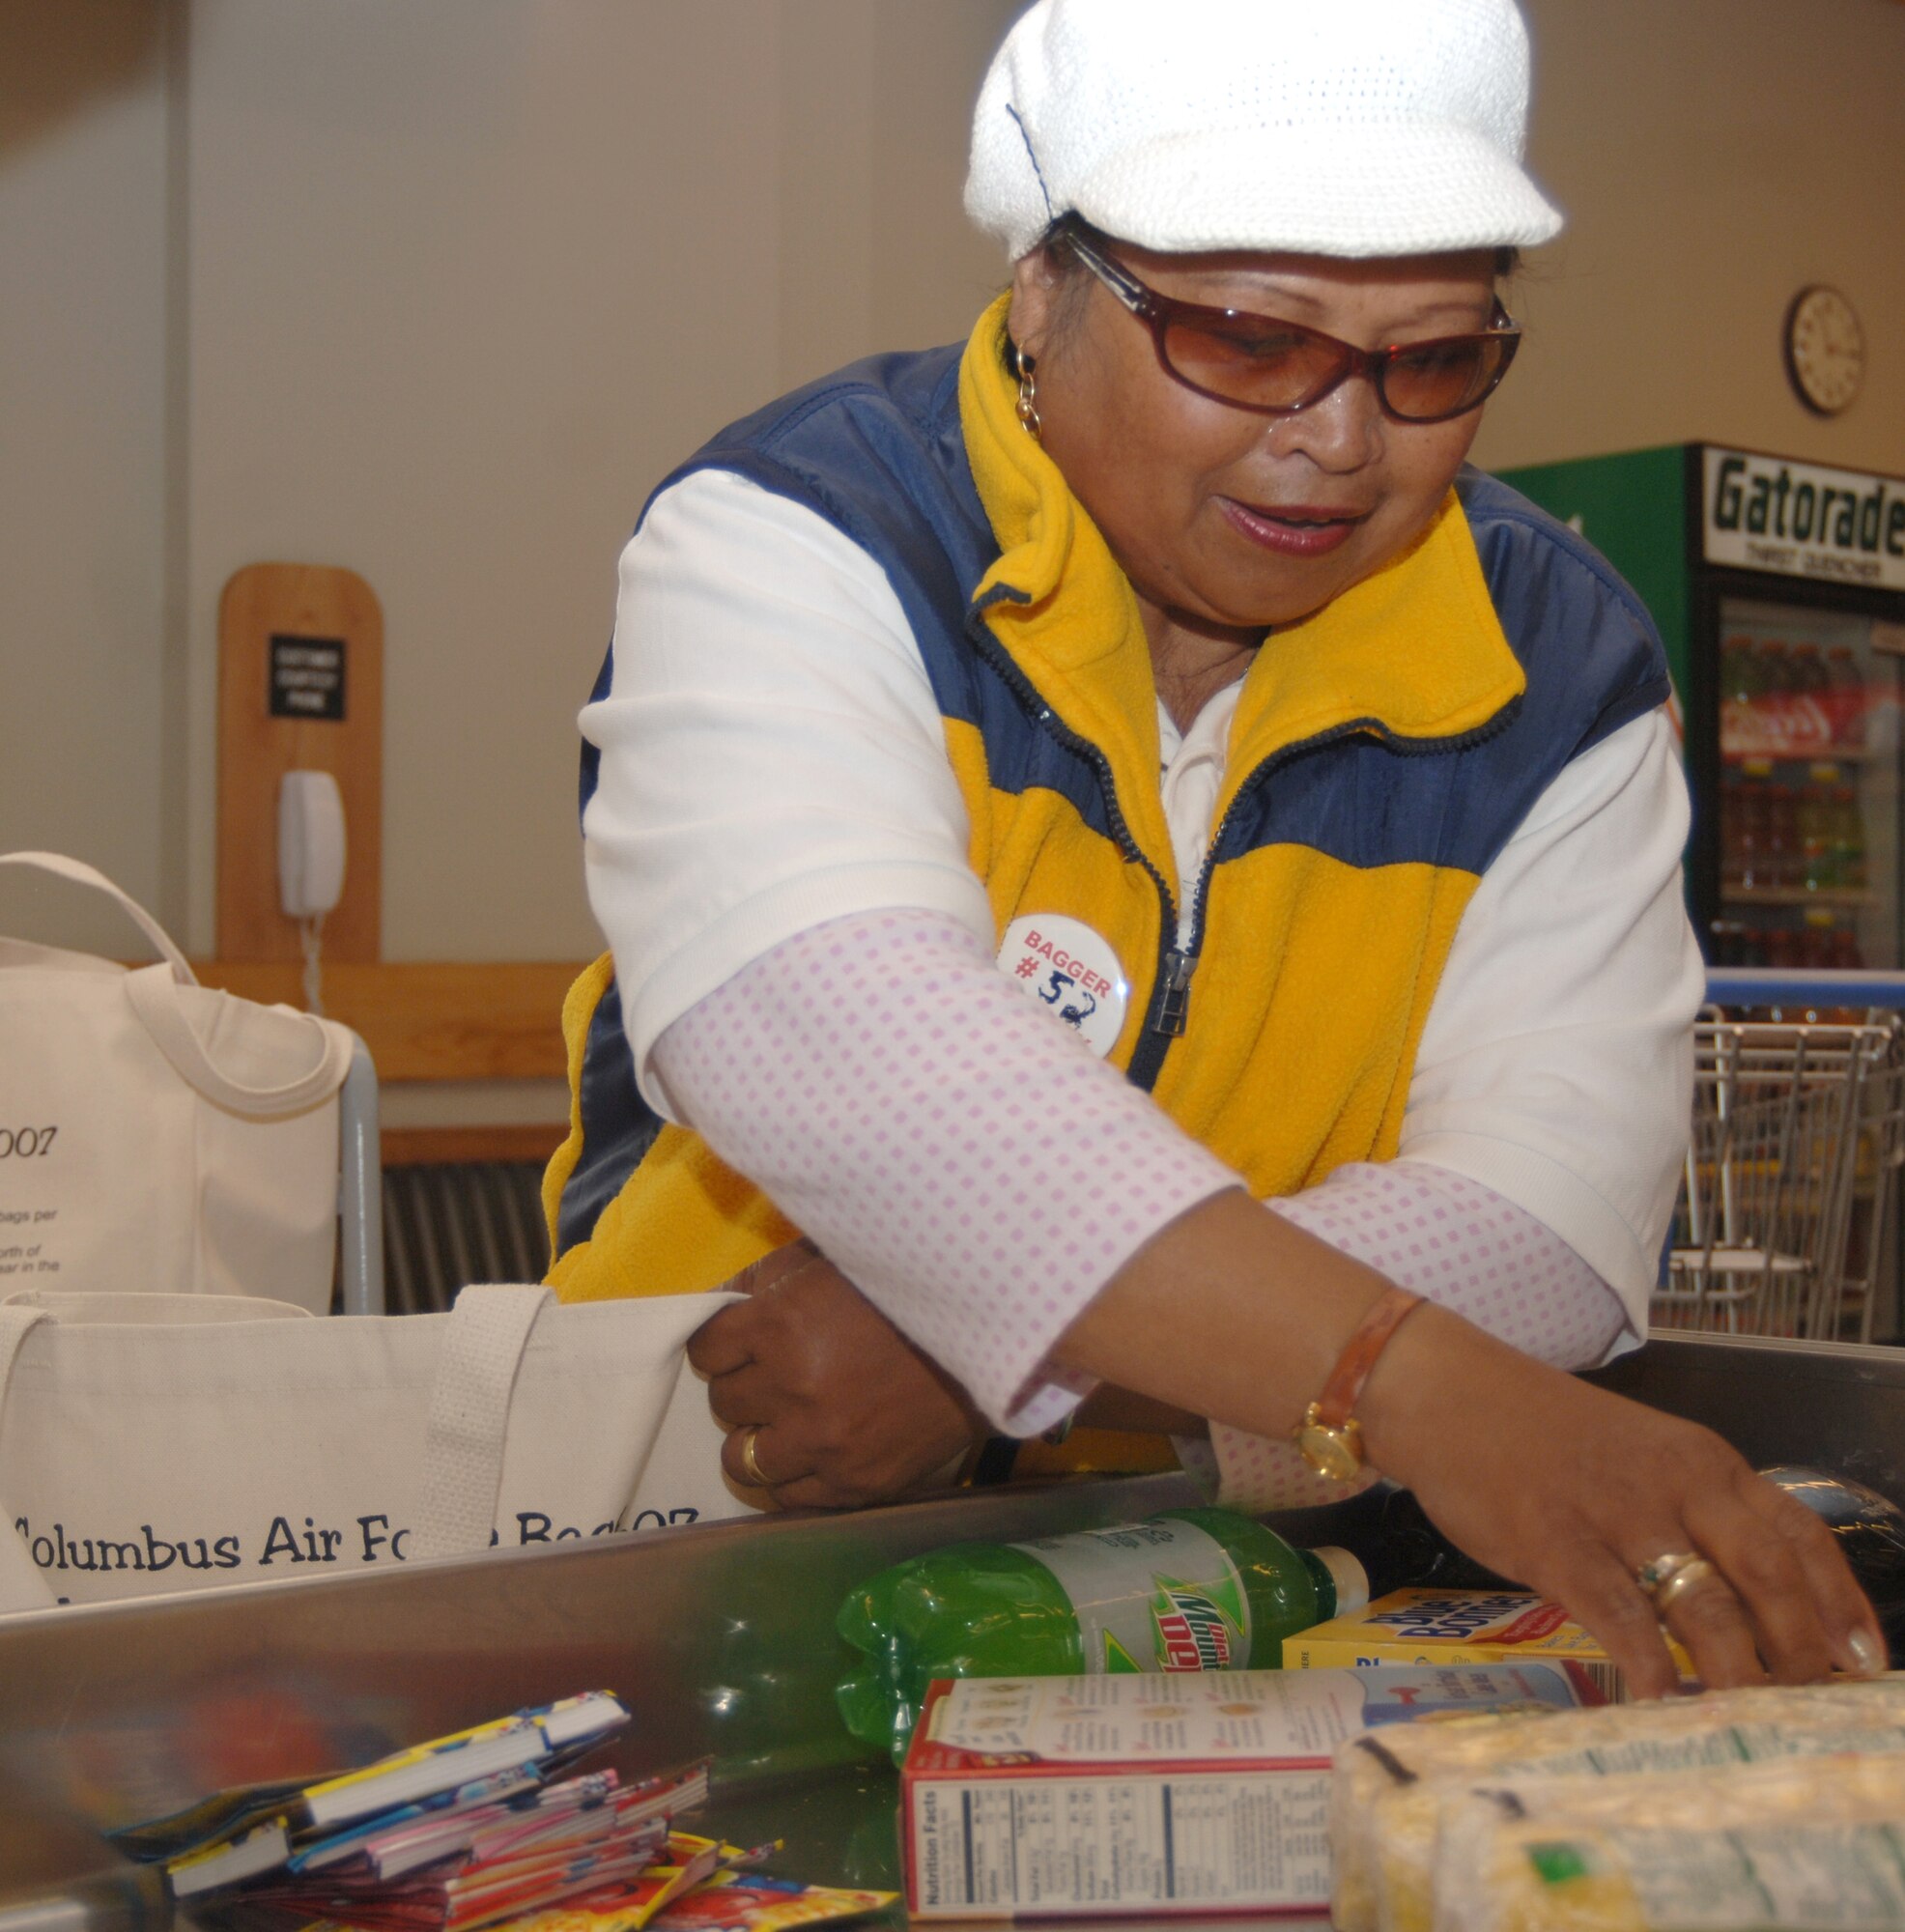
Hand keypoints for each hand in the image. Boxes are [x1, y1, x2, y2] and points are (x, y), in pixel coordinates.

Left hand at [686, 1241, 985, 1509]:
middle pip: (724, 1402)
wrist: (989, 1335)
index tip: (746, 1342)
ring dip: (761, 1436)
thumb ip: (767, 1280)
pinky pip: (789, 1496)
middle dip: (748, 1385)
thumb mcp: (828, 1258)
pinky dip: (795, 1474)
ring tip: (792, 1420)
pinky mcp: (856, 1483)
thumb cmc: (904, 1289)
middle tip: (780, 1374)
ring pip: (743, 1458)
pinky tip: (817, 1451)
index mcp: (778, 1326)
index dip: (725, 1344)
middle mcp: (791, 1390)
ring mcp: (823, 1444)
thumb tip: (720, 1308)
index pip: (706, 1350)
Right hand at [1362, 1306, 1885, 1696]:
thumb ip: (1693, 1515)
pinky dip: (1647, 1668)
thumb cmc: (1544, 1435)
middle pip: (1766, 1576)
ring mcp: (1615, 1511)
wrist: (1450, 1395)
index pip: (1798, 1533)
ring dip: (1735, 1673)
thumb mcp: (1641, 1458)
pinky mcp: (1555, 1540)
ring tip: (1744, 1719)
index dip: (1840, 1602)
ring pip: (1703, 1604)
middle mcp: (1674, 1483)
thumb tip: (1751, 1607)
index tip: (1864, 1662)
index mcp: (1703, 1460)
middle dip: (1796, 1650)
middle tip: (1799, 1702)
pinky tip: (1658, 1705)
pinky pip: (1618, 1616)